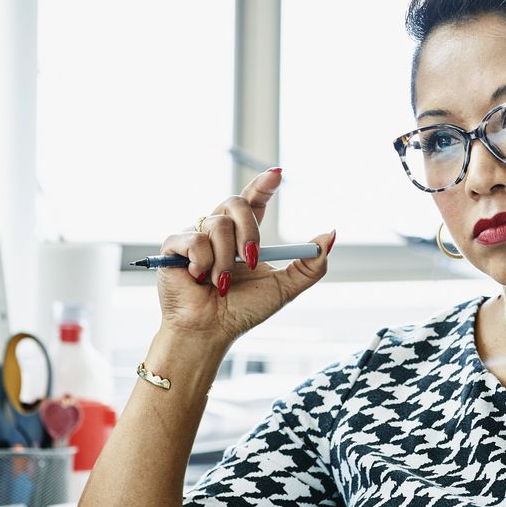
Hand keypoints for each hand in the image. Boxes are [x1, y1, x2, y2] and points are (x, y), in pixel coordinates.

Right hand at [154, 168, 335, 347]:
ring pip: (217, 225)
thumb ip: (310, 265)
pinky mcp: (174, 246)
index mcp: (243, 235)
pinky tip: (199, 279)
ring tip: (222, 284)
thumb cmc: (242, 311)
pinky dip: (203, 263)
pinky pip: (194, 239)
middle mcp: (219, 231)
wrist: (211, 332)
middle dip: (250, 231)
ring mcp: (195, 236)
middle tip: (253, 260)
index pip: (254, 200)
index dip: (263, 184)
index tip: (278, 174)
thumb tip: (331, 234)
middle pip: (236, 202)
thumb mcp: (285, 288)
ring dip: (226, 260)